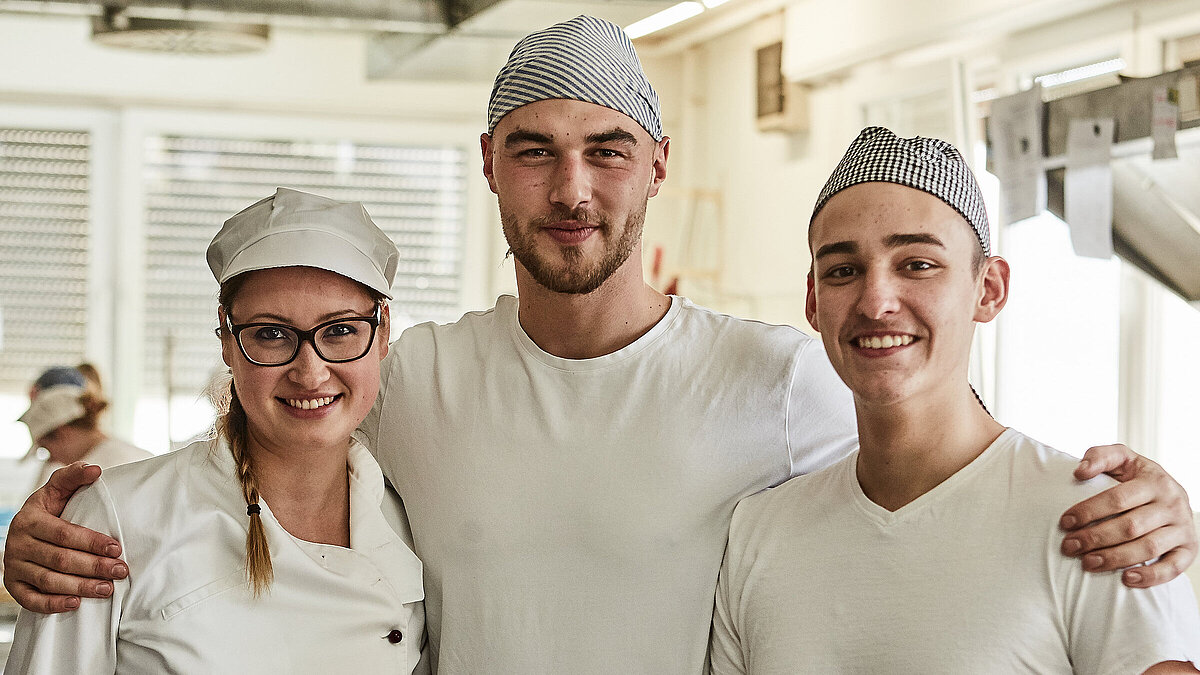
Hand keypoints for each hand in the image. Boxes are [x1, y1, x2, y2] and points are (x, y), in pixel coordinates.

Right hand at [3, 463, 127, 612]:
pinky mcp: (14, 586)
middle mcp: (18, 544)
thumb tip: (95, 469)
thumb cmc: (49, 510)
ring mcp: (14, 567)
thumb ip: (73, 476)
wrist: (25, 530)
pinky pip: (31, 600)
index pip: (63, 533)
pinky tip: (76, 604)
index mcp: (30, 520)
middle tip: (120, 571)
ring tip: (107, 589)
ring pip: (49, 581)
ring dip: (80, 587)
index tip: (117, 548)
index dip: (91, 542)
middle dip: (93, 567)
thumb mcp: (57, 489)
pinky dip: (53, 604)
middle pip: (60, 559)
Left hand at [1059, 444, 1195, 587]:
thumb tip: (1080, 471)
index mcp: (1154, 481)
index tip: (1065, 522)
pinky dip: (1151, 576)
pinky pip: (1173, 568)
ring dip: (1115, 558)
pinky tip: (1126, 579)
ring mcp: (1183, 528)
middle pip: (1130, 526)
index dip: (1088, 511)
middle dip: (1095, 538)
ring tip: (1087, 563)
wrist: (1172, 493)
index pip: (1117, 498)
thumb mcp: (1122, 459)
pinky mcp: (1188, 549)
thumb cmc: (1138, 478)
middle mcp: (1172, 504)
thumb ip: (1100, 456)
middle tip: (1069, 547)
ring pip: (1148, 548)